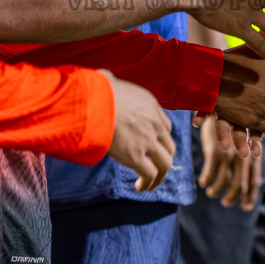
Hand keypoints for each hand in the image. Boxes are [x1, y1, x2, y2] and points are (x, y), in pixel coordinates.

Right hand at [103, 71, 175, 191]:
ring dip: (159, 176)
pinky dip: (148, 183)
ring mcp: (148, 140)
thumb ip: (115, 82)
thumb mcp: (113, 80)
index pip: (165, 126)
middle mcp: (154, 123)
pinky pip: (150, 174)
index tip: (151, 147)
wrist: (94, 100)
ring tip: (150, 184)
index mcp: (151, 106)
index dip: (160, 139)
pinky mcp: (136, 156)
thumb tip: (104, 76)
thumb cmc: (96, 89)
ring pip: (165, 163)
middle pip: (170, 146)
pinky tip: (140, 187)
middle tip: (154, 168)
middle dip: (163, 159)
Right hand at [198, 113, 262, 208]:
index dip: (251, 196)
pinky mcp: (214, 151)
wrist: (220, 102)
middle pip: (239, 185)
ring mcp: (229, 154)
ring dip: (216, 189)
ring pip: (223, 181)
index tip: (246, 207)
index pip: (254, 181)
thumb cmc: (233, 118)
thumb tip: (247, 172)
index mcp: (253, 153)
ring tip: (211, 192)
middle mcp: (243, 156)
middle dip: (232, 197)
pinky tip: (203, 181)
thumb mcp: (244, 135)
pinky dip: (206, 179)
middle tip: (226, 203)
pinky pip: (209, 173)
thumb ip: (246, 152)